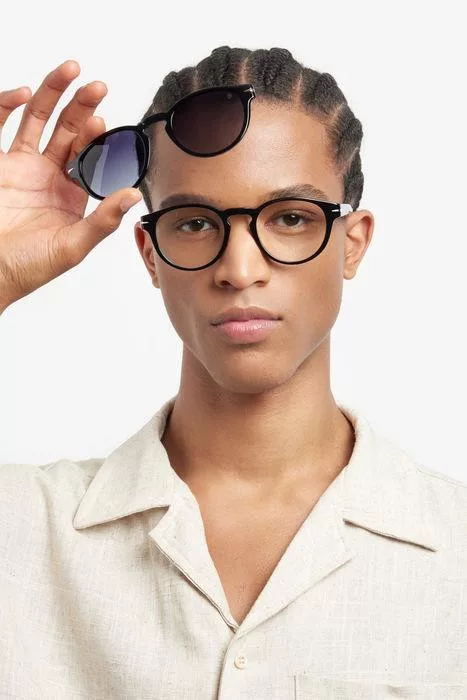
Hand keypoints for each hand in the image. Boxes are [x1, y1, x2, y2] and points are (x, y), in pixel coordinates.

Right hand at [0, 59, 141, 311]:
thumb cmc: (29, 267)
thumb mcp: (73, 246)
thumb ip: (103, 221)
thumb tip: (134, 195)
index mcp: (71, 193)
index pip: (89, 156)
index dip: (96, 137)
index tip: (103, 121)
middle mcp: (48, 174)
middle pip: (67, 130)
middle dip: (82, 106)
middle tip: (97, 86)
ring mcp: (20, 165)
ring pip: (37, 118)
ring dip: (52, 93)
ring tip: (70, 71)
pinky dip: (7, 106)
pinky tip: (23, 93)